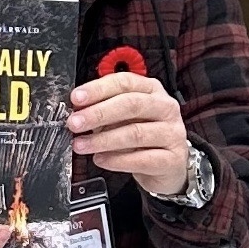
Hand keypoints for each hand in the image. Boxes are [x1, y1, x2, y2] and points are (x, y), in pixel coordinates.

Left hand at [67, 73, 188, 195]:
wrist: (167, 165)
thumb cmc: (142, 134)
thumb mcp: (123, 116)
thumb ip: (104, 110)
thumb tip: (78, 111)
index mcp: (151, 89)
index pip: (125, 82)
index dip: (98, 89)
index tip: (76, 98)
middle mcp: (165, 107)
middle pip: (131, 105)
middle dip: (98, 113)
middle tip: (75, 123)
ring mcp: (172, 133)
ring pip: (135, 133)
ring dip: (103, 139)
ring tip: (81, 145)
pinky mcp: (173, 159)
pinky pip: (142, 159)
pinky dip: (117, 160)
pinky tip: (100, 159)